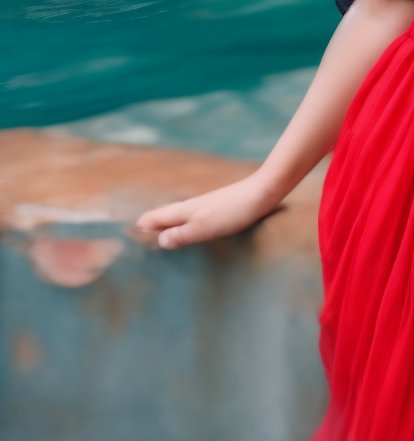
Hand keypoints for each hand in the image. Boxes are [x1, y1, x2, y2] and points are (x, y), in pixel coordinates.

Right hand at [132, 174, 281, 250]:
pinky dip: (181, 228)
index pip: (151, 218)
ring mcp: (202, 207)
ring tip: (156, 245)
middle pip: (161, 218)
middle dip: (148, 230)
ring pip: (175, 218)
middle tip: (135, 248)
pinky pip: (190, 221)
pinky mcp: (215, 211)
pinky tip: (187, 236)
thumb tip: (159, 241)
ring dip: (164, 229)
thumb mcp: (205, 227)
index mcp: (182, 210)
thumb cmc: (233, 211)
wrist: (263, 193)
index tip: (123, 242)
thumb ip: (182, 235)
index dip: (137, 229)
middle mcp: (189, 207)